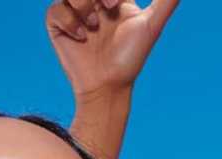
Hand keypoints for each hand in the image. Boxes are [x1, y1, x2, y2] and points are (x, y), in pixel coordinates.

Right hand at [46, 0, 179, 100]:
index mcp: (116, 0)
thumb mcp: (152, 24)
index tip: (117, 3)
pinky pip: (55, 9)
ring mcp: (75, 14)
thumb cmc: (131, 58)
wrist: (107, 86)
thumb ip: (166, 0)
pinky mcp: (58, 26)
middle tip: (111, 5)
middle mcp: (95, 4)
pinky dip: (69, 21)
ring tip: (95, 27)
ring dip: (84, 6)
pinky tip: (82, 38)